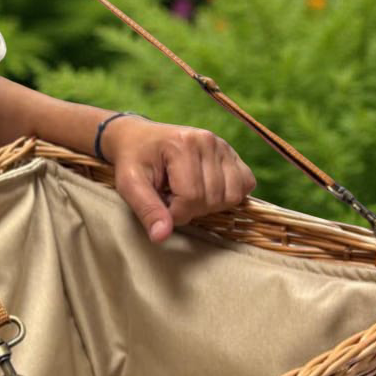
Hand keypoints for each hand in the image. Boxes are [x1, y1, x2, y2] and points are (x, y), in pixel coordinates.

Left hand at [99, 116, 256, 242]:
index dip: (174, 213)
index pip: (191, 198)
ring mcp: (223, 146)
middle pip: (212, 199)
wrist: (138, 139)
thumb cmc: (133, 161)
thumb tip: (161, 236)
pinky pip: (245, 184)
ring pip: (232, 196)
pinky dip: (228, 195)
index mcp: (182, 145)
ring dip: (208, 205)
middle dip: (189, 209)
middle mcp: (208, 141)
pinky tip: (206, 190)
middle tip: (171, 196)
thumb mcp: (129, 185)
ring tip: (186, 193)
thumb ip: (147, 210)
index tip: (160, 204)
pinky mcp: (232, 153)